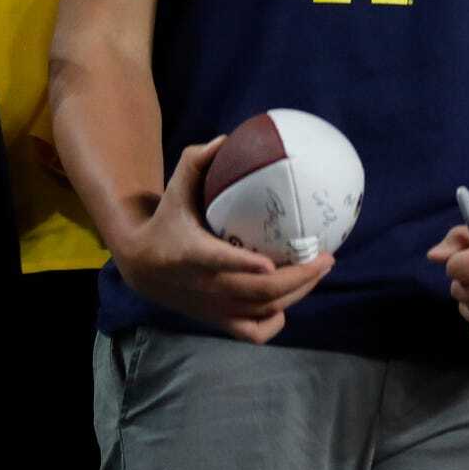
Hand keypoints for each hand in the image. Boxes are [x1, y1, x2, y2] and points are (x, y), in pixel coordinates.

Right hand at [111, 137, 333, 343]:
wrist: (141, 267)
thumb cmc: (166, 218)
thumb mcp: (174, 188)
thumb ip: (197, 161)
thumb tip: (227, 137)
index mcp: (189, 254)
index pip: (216, 262)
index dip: (242, 265)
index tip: (269, 263)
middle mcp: (203, 286)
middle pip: (256, 292)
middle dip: (297, 277)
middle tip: (326, 256)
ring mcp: (213, 308)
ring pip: (262, 311)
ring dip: (298, 292)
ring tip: (321, 268)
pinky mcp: (218, 321)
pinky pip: (254, 332)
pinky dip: (276, 320)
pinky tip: (292, 299)